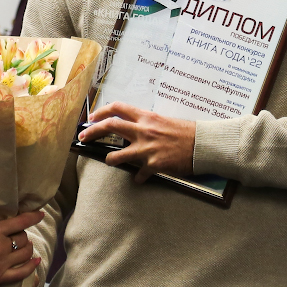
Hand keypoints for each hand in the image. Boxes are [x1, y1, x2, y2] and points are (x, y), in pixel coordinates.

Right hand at [0, 211, 42, 286]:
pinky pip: (22, 273)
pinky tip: (35, 261)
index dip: (32, 217)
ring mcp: (0, 263)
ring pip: (25, 253)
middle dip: (22, 235)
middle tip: (17, 236)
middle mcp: (0, 245)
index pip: (20, 221)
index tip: (39, 214)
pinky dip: (31, 266)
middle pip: (23, 238)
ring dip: (26, 248)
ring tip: (24, 247)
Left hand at [78, 101, 194, 183]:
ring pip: (117, 155)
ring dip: (110, 159)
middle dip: (92, 131)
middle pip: (110, 126)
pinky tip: (139, 179)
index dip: (101, 111)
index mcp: (146, 117)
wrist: (203, 145)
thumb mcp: (164, 121)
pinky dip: (138, 178)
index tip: (92, 117)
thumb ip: (147, 123)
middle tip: (83, 136)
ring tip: (109, 161)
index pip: (117, 108)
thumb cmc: (186, 131)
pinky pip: (139, 174)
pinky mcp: (154, 165)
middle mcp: (143, 130)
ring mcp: (147, 149)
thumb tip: (134, 126)